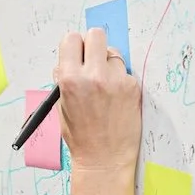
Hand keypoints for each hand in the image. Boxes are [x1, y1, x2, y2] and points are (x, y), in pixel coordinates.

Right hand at [54, 28, 140, 173]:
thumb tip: (69, 61)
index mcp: (70, 79)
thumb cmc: (81, 137)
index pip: (72, 39)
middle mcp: (93, 76)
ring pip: (113, 54)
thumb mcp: (62, 106)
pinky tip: (117, 99)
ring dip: (109, 65)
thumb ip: (64, 79)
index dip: (75, 47)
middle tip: (93, 61)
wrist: (104, 159)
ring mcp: (115, 81)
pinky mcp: (132, 87)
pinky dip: (121, 81)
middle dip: (93, 45)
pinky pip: (125, 72)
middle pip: (96, 35)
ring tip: (106, 87)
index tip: (78, 55)